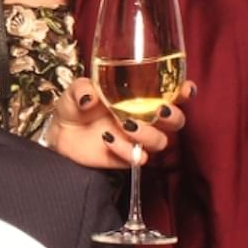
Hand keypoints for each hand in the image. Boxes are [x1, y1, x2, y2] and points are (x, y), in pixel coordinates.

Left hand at [45, 75, 191, 171]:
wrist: (61, 132)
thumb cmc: (75, 105)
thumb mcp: (76, 90)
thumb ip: (83, 89)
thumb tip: (90, 98)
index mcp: (140, 96)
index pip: (172, 93)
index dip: (185, 92)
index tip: (186, 89)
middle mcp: (144, 118)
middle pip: (176, 122)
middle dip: (174, 117)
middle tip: (160, 110)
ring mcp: (136, 139)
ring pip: (160, 142)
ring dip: (149, 134)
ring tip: (126, 124)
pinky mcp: (126, 157)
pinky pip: (138, 158)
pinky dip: (125, 150)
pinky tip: (107, 138)